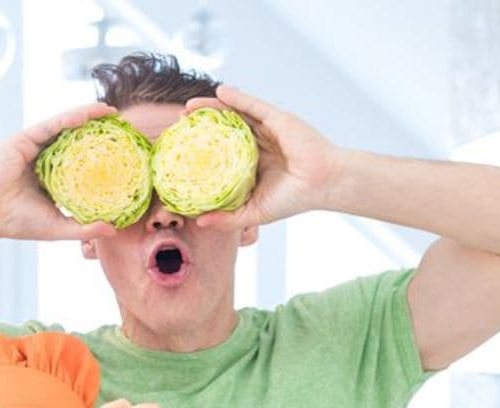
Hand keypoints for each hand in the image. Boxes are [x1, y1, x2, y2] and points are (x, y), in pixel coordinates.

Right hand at [0, 103, 118, 242]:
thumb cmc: (17, 222)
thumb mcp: (58, 227)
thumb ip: (84, 228)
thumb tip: (113, 231)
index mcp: (51, 177)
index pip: (81, 160)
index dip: (101, 153)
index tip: (124, 150)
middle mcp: (43, 158)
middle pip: (75, 139)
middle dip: (99, 130)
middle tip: (124, 126)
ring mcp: (34, 146)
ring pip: (65, 126)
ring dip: (88, 116)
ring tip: (111, 112)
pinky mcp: (25, 138)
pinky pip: (52, 124)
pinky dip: (71, 118)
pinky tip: (89, 114)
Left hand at [188, 85, 339, 231]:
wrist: (322, 184)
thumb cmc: (292, 199)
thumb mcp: (253, 212)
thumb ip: (227, 218)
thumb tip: (199, 221)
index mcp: (250, 165)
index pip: (219, 153)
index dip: (199, 149)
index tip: (178, 149)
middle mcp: (256, 145)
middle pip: (222, 131)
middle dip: (200, 126)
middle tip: (177, 124)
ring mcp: (267, 130)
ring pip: (234, 115)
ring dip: (212, 108)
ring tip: (189, 107)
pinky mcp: (278, 119)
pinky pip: (253, 105)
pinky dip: (237, 97)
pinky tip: (219, 92)